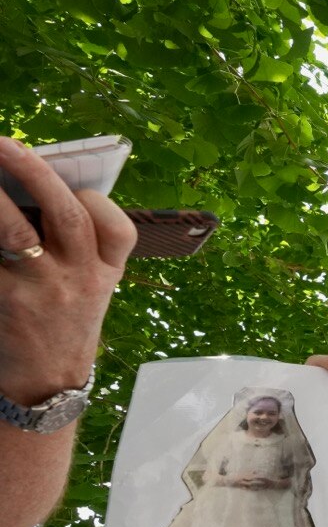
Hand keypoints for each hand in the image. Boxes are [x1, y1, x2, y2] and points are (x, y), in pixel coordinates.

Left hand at [0, 137, 137, 405]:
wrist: (43, 383)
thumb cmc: (63, 321)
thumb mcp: (89, 285)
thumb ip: (77, 242)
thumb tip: (30, 182)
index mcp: (107, 272)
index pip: (116, 229)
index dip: (94, 201)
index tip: (73, 186)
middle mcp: (80, 280)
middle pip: (66, 215)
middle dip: (35, 172)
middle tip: (4, 143)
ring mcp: (40, 291)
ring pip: (16, 230)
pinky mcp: (3, 301)